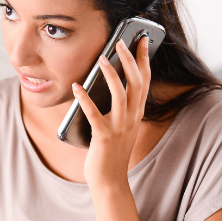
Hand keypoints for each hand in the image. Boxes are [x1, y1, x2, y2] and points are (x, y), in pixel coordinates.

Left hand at [71, 38, 151, 188]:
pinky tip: (76, 87)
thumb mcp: (121, 126)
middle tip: (121, 42)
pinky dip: (85, 99)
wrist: (110, 180)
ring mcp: (120, 127)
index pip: (145, 81)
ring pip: (120, 95)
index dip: (144, 59)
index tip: (142, 40)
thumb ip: (120, 107)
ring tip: (101, 59)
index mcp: (137, 113)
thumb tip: (109, 82)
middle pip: (136, 83)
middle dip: (130, 60)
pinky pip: (94, 114)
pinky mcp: (104, 137)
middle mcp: (132, 118)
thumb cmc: (111, 152)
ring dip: (111, 75)